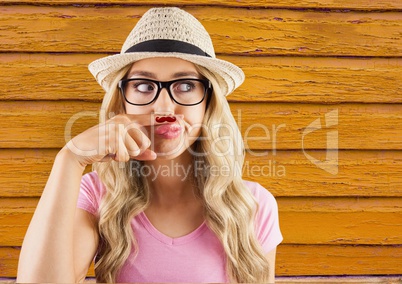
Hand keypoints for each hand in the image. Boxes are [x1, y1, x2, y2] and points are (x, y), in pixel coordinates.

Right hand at [63, 114, 178, 166]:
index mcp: (127, 119)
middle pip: (144, 142)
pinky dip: (119, 157)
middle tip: (119, 151)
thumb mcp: (123, 149)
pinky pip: (126, 154)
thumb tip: (154, 155)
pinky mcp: (113, 137)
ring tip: (112, 151)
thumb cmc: (102, 148)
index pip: (151, 119)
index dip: (166, 119)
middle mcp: (124, 120)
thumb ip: (139, 151)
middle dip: (134, 151)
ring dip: (125, 155)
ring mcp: (118, 128)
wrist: (79, 150)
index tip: (182, 118)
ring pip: (136, 149)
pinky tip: (108, 152)